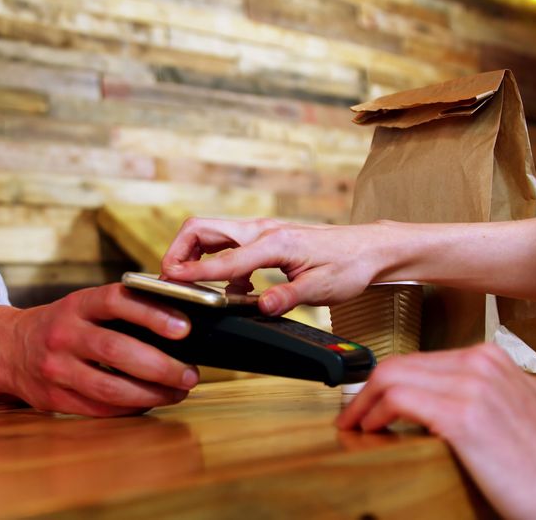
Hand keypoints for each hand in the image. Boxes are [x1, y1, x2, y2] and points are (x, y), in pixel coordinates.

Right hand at [0, 284, 199, 416]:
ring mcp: (57, 369)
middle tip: (190, 374)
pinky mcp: (54, 398)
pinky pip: (99, 409)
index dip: (152, 313)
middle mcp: (64, 335)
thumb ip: (122, 307)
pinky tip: (151, 402)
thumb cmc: (61, 324)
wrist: (8, 348)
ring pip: (109, 388)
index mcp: (76, 305)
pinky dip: (130, 409)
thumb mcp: (83, 305)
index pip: (117, 301)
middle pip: (116, 350)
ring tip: (178, 391)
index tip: (184, 327)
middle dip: (160, 365)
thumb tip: (178, 315)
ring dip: (151, 393)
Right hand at [161, 217, 393, 314]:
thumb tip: (261, 307)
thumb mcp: (323, 288)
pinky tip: (231, 291)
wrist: (369, 249)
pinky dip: (216, 263)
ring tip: (187, 286)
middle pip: (202, 229)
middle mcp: (262, 231)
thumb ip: (288, 297)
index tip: (168, 280)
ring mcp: (261, 232)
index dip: (193, 272)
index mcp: (274, 243)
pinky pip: (227, 246)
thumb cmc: (349, 265)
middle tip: (166, 277)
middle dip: (178, 249)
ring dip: (192, 255)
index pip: (224, 259)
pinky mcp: (264, 239)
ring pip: (211, 234)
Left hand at [336, 344, 535, 517]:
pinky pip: (398, 399)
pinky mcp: (462, 414)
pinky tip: (368, 430)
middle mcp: (482, 363)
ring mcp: (472, 385)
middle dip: (368, 390)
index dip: (391, 382)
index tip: (374, 403)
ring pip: (392, 375)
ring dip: (363, 402)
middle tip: (353, 414)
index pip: (424, 360)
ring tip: (354, 424)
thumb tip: (480, 402)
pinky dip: (373, 412)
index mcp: (495, 360)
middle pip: (401, 363)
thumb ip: (507, 394)